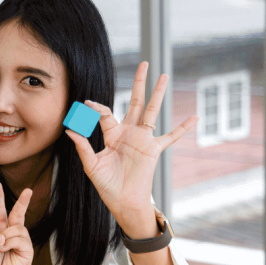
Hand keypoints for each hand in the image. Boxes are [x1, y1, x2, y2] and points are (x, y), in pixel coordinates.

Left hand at [0, 183, 33, 264]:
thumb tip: (1, 236)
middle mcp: (11, 232)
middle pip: (17, 213)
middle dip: (23, 201)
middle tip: (28, 190)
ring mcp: (21, 239)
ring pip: (16, 228)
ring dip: (6, 236)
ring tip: (0, 247)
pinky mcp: (27, 248)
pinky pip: (20, 239)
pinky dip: (10, 243)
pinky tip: (5, 249)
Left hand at [65, 62, 197, 234]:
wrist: (122, 201)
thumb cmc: (106, 184)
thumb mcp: (91, 165)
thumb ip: (83, 147)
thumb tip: (70, 130)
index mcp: (112, 134)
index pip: (105, 113)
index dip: (96, 108)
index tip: (86, 104)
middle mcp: (129, 132)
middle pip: (136, 102)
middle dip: (139, 83)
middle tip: (144, 63)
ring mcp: (143, 139)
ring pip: (152, 111)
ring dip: (158, 94)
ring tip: (164, 76)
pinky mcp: (153, 150)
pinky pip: (171, 137)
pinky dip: (182, 128)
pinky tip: (195, 117)